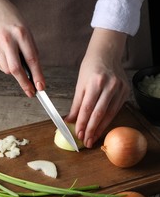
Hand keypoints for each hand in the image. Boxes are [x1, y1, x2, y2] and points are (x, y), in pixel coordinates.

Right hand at [0, 0, 44, 96]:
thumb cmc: (11, 19)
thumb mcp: (26, 31)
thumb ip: (29, 50)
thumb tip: (34, 72)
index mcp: (21, 33)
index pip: (32, 60)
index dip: (37, 76)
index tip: (41, 87)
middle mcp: (8, 40)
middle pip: (16, 69)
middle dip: (25, 84)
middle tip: (31, 93)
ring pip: (7, 70)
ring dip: (15, 74)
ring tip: (18, 65)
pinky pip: (0, 65)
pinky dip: (6, 67)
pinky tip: (8, 58)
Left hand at [66, 28, 128, 147]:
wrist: (106, 55)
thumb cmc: (90, 67)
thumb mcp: (80, 84)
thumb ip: (76, 104)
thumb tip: (70, 120)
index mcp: (95, 82)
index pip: (87, 108)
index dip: (82, 123)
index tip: (78, 134)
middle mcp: (110, 85)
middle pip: (99, 113)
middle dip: (92, 129)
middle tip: (86, 141)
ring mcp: (120, 88)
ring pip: (109, 114)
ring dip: (100, 128)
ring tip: (93, 138)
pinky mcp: (125, 92)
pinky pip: (116, 110)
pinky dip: (108, 120)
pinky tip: (102, 127)